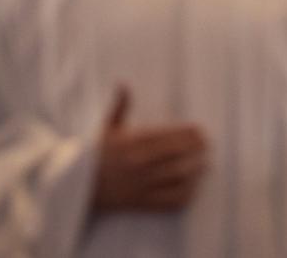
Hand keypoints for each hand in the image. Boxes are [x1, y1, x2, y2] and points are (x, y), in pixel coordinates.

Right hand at [90, 87, 208, 214]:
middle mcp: (137, 163)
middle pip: (176, 156)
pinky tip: (194, 186)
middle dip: (195, 149)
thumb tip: (123, 83)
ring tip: (206, 164)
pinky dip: (185, 194)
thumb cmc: (95, 154)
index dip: (187, 133)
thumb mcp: (105, 127)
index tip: (200, 129)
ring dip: (195, 171)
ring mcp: (140, 184)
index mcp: (129, 142)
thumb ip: (118, 106)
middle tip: (208, 144)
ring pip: (176, 178)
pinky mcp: (141, 203)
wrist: (78, 185)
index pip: (166, 136)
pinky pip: (169, 201)